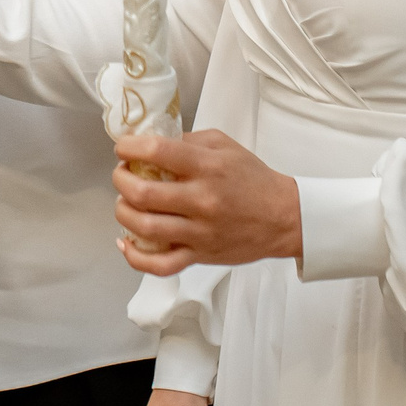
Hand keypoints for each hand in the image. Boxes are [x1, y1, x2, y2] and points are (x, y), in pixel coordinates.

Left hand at [112, 130, 300, 274]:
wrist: (284, 217)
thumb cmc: (253, 179)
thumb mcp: (224, 145)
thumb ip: (188, 140)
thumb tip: (152, 143)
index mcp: (207, 167)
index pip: (156, 151)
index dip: (129, 146)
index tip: (123, 147)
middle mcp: (202, 200)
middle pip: (142, 192)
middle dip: (120, 179)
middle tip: (122, 173)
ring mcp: (200, 232)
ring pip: (145, 228)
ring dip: (123, 212)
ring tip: (124, 202)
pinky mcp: (200, 256)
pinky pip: (160, 265)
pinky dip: (135, 256)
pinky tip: (126, 243)